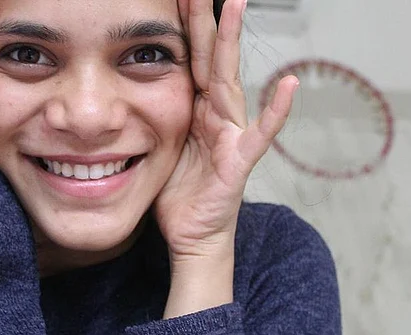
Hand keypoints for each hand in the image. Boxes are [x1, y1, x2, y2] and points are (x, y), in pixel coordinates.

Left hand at [155, 0, 296, 316]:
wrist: (191, 235)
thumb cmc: (177, 193)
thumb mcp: (159, 146)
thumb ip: (152, 115)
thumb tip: (121, 88)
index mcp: (193, 109)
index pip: (189, 57)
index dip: (184, 24)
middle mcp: (216, 115)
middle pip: (211, 57)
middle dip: (207, 18)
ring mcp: (231, 135)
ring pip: (231, 81)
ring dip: (233, 43)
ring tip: (237, 5)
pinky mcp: (239, 162)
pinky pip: (260, 135)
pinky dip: (276, 112)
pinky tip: (289, 86)